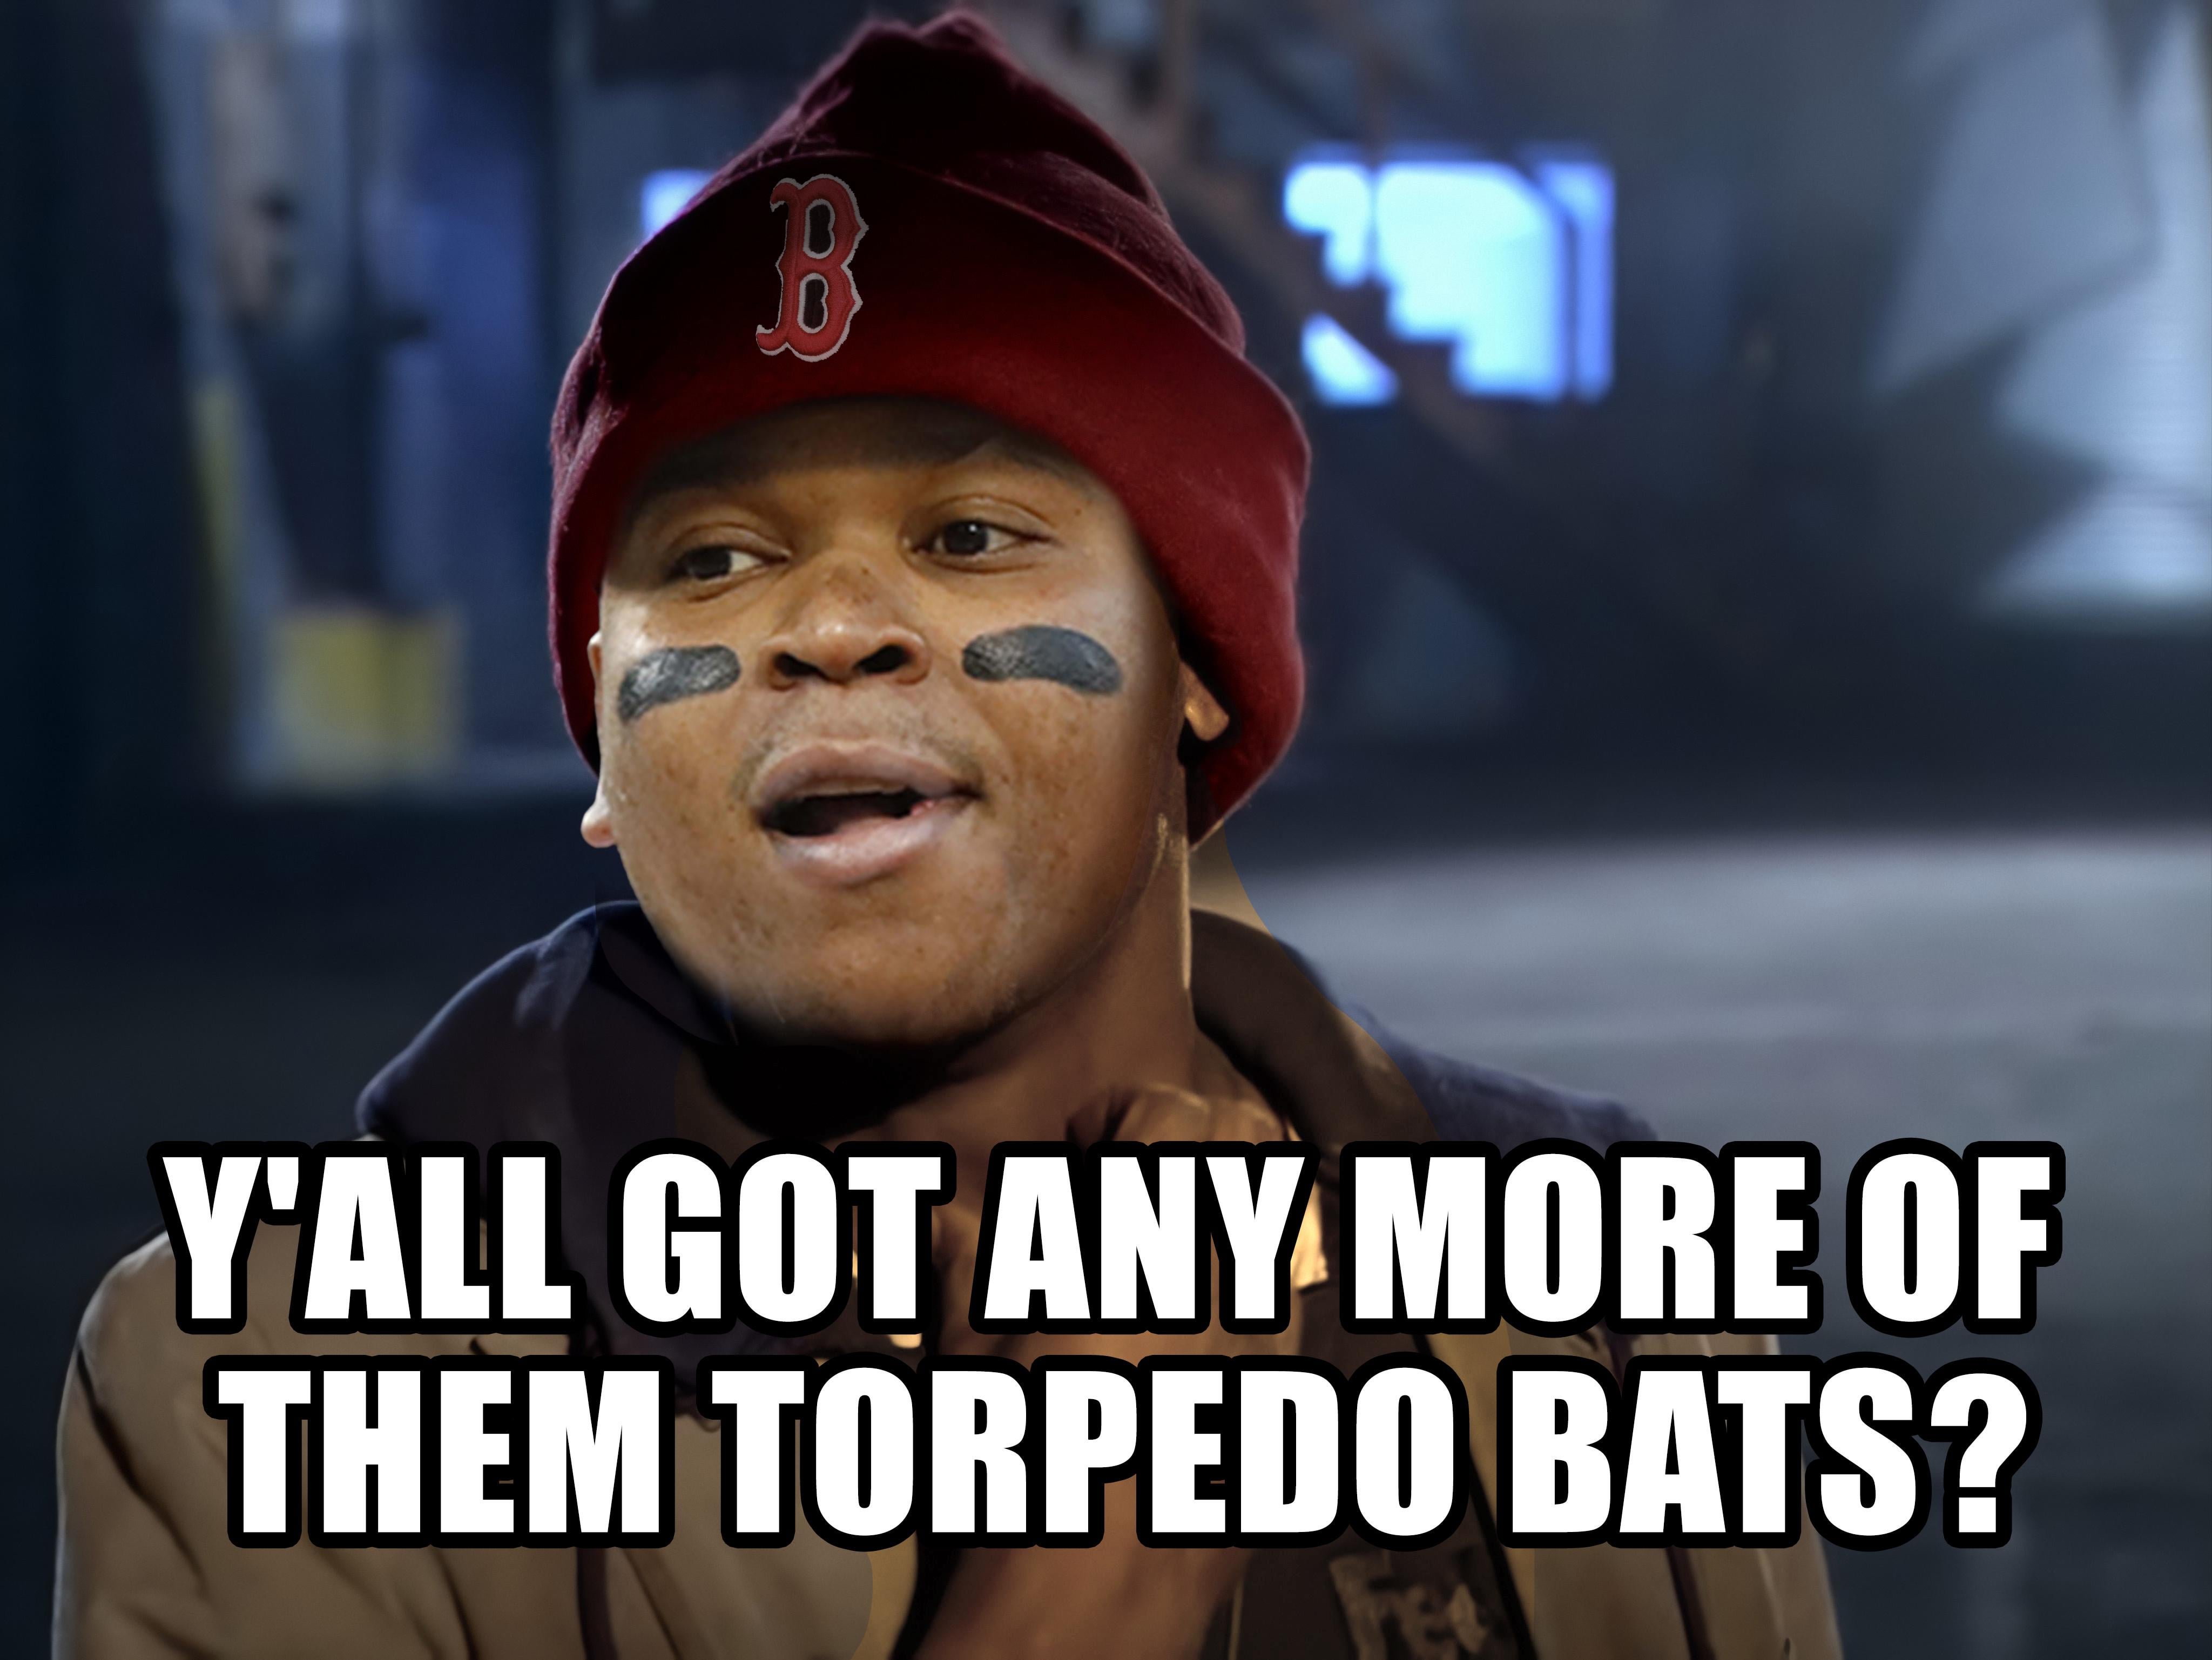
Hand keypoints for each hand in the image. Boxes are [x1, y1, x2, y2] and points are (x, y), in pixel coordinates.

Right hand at [916, 1086, 1304, 1659]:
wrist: (1092, 1604)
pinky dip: (1258, 1294)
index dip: (1121, 1113)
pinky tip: (1198, 1338)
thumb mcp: (970, 1348)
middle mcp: (1229, 1267)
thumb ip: (959, 1258)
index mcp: (1148, 1235)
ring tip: (1167, 1257)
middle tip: (1134, 1188)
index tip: (1082, 1148)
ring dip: (1234, 1211)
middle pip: (1251, 1137)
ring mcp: (1274, 1330)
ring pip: (1289, 1214)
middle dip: (1196, 1142)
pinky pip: (1296, 1305)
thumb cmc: (1020, 1463)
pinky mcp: (1292, 1396)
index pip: (1169, 1108)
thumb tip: (940, 1212)